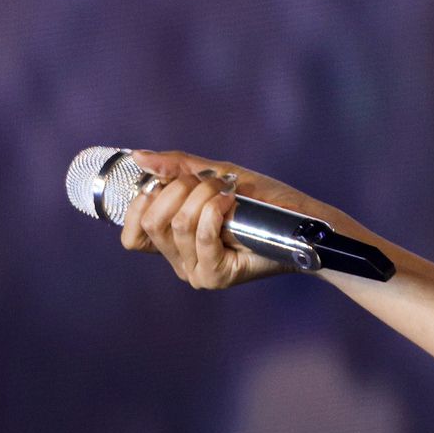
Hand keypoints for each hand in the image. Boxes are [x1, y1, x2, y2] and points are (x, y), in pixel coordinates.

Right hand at [119, 149, 355, 289]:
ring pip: (177, 225)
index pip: (132, 232)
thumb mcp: (216, 175)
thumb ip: (177, 167)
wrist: (301, 219)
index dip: (143, 202)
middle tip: (212, 184)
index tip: (171, 183)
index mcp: (172, 239)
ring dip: (205, 196)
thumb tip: (138, 157)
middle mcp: (179, 259)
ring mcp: (195, 270)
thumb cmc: (262, 199)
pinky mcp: (215, 275)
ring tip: (229, 192)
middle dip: (181, 190)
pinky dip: (214, 211)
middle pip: (152, 223)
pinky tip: (232, 204)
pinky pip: (200, 236)